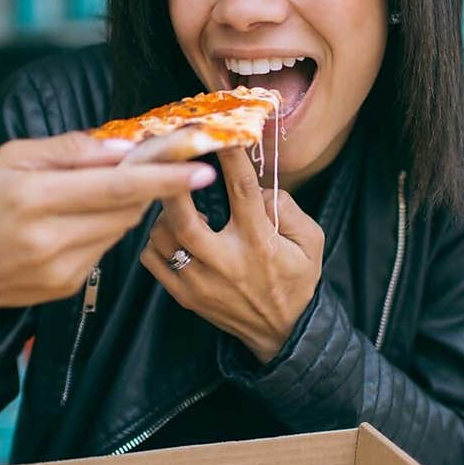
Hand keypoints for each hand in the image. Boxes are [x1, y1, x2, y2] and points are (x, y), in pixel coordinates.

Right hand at [0, 133, 215, 324]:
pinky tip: (79, 217)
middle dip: (152, 183)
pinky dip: (105, 226)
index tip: (201, 169)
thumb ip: (68, 151)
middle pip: (127, 208)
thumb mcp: (8, 159)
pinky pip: (105, 247)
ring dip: (126, 203)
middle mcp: (50, 239)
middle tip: (164, 159)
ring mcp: (61, 269)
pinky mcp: (67, 287)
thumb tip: (122, 146)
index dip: (163, 178)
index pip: (115, 188)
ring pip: (121, 228)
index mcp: (33, 199)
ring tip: (102, 187)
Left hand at [140, 147, 323, 363]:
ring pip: (161, 236)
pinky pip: (153, 260)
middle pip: (183, 216)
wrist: (282, 332)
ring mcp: (200, 281)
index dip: (228, 157)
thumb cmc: (296, 280)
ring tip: (173, 201)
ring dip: (162, 212)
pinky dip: (154, 240)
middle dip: (170, 184)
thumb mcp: (310, 241)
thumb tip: (257, 186)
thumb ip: (287, 208)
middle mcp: (225, 260)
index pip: (241, 189)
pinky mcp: (184, 296)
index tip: (218, 132)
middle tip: (167, 160)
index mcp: (258, 241)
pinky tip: (168, 233)